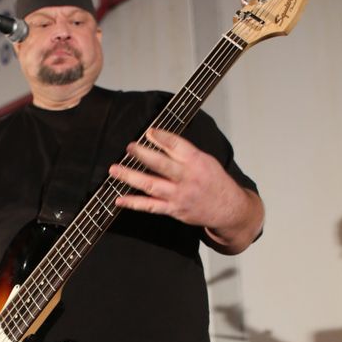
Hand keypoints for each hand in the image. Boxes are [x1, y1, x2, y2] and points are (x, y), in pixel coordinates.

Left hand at [108, 128, 261, 250]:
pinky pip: (150, 206)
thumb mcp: (206, 160)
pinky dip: (134, 203)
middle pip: (162, 165)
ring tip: (115, 170)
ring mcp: (179, 195)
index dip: (162, 137)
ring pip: (151, 185)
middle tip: (129, 148)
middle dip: (143, 155)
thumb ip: (184, 152)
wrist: (227, 209)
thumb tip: (158, 139)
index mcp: (197, 161)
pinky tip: (119, 199)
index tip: (149, 132)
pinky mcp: (174, 210)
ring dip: (131, 177)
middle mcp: (187, 178)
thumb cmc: (215, 182)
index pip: (178, 145)